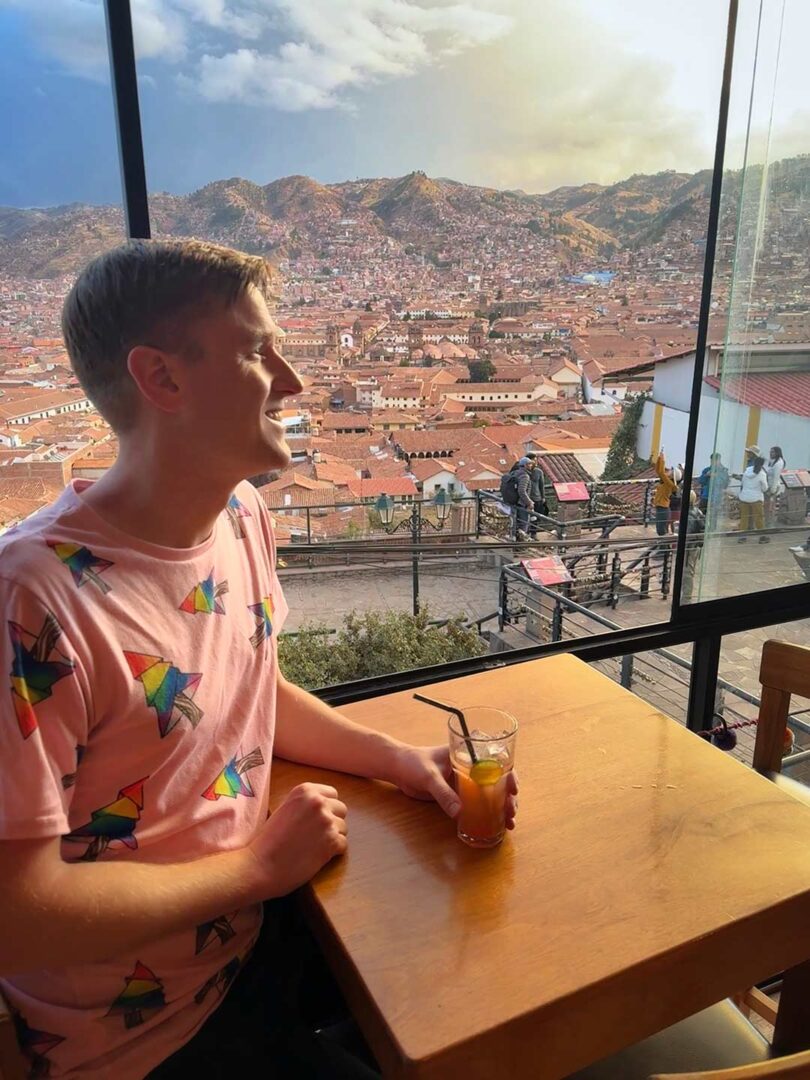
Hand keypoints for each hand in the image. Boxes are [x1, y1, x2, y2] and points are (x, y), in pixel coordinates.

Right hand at [246, 783, 346, 897]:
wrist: (260, 865)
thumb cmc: (268, 840)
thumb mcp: (286, 809)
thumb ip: (305, 804)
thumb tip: (326, 806)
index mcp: (305, 790)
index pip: (332, 794)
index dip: (327, 808)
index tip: (317, 819)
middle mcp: (318, 802)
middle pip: (341, 809)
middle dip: (332, 822)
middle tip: (316, 836)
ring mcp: (326, 821)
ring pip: (343, 828)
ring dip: (333, 838)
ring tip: (314, 847)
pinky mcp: (332, 842)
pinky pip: (343, 845)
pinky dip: (333, 853)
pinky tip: (316, 856)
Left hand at [390, 746, 518, 828]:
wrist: (398, 769)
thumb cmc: (413, 763)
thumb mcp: (429, 776)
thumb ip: (443, 793)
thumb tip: (459, 813)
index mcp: (467, 755)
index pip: (495, 762)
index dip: (508, 775)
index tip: (514, 789)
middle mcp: (470, 768)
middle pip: (497, 781)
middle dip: (508, 796)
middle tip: (512, 811)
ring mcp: (465, 782)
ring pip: (490, 794)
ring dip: (502, 807)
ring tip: (509, 822)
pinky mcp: (458, 795)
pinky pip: (476, 804)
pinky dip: (487, 814)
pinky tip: (495, 825)